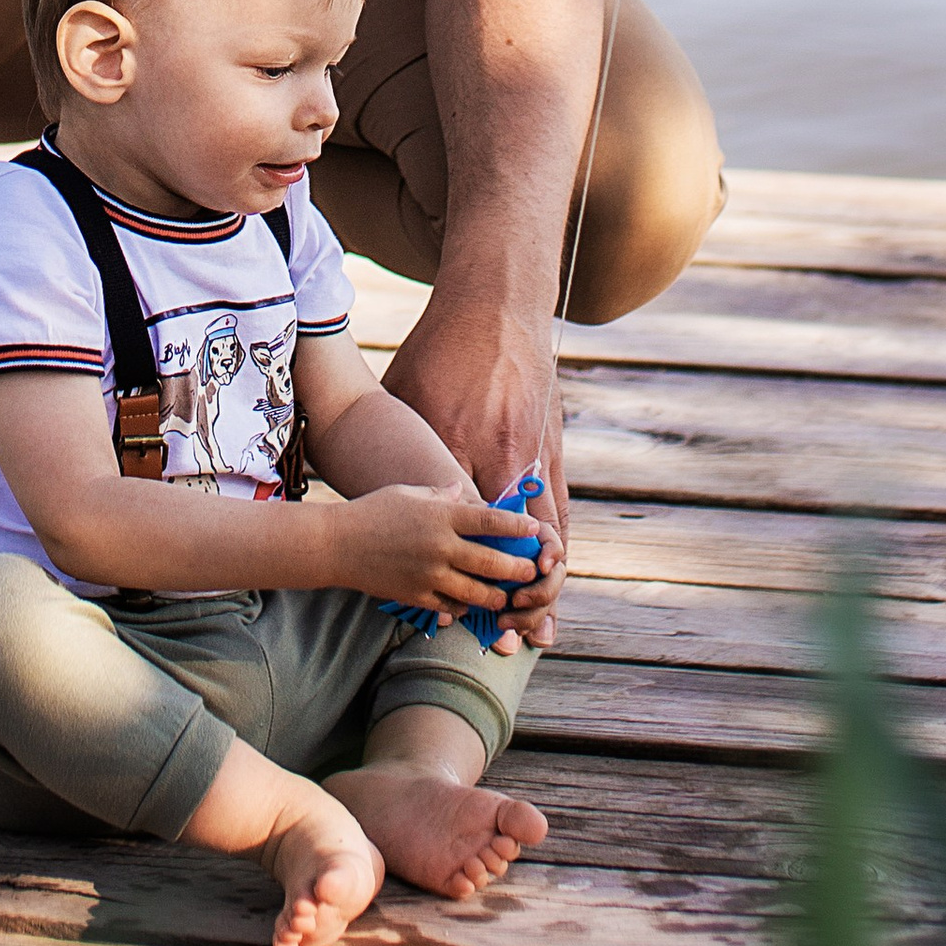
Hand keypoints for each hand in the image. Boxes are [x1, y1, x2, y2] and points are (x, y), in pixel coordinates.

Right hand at [331, 483, 558, 633]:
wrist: (337, 544)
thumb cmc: (373, 511)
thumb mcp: (408, 494)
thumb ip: (439, 495)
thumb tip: (461, 492)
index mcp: (441, 516)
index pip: (490, 520)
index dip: (516, 526)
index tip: (534, 529)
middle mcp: (440, 546)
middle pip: (491, 562)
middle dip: (516, 568)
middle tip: (530, 571)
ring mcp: (429, 575)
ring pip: (476, 592)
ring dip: (495, 595)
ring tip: (505, 595)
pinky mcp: (416, 596)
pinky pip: (450, 607)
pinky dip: (464, 607)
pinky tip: (469, 604)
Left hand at [386, 285, 566, 645]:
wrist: (498, 304)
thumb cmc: (444, 349)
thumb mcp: (410, 397)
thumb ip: (408, 453)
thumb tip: (385, 495)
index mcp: (472, 451)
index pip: (474, 535)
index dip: (473, 581)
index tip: (469, 621)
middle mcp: (512, 459)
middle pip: (520, 547)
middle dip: (518, 599)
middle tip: (509, 640)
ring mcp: (539, 452)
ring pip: (549, 533)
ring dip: (546, 582)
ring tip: (540, 626)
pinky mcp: (553, 444)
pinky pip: (560, 506)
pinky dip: (559, 544)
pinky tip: (556, 573)